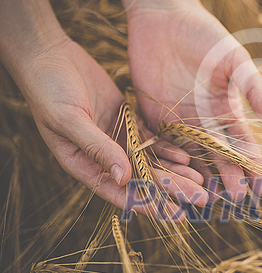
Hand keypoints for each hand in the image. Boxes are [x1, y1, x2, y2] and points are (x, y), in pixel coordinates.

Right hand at [12, 36, 206, 215]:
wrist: (49, 57)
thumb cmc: (49, 90)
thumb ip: (96, 148)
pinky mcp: (125, 121)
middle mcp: (102, 157)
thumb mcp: (69, 119)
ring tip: (200, 181)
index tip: (173, 214)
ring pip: (150, 161)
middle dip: (171, 189)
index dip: (148, 204)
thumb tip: (124, 178)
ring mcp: (116, 139)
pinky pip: (150, 140)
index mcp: (83, 165)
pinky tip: (186, 156)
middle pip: (142, 179)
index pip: (120, 192)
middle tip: (200, 199)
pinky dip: (167, 148)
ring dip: (174, 171)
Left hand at [127, 5, 261, 199]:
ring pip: (192, 158)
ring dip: (200, 179)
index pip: (243, 143)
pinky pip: (161, 147)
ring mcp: (179, 122)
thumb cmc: (205, 36)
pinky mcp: (153, 119)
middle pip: (218, 157)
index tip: (261, 186)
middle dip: (229, 178)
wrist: (164, 19)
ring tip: (209, 200)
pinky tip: (174, 181)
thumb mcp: (234, 61)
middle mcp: (205, 122)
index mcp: (227, 110)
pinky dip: (168, 165)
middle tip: (236, 200)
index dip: (253, 164)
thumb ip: (254, 88)